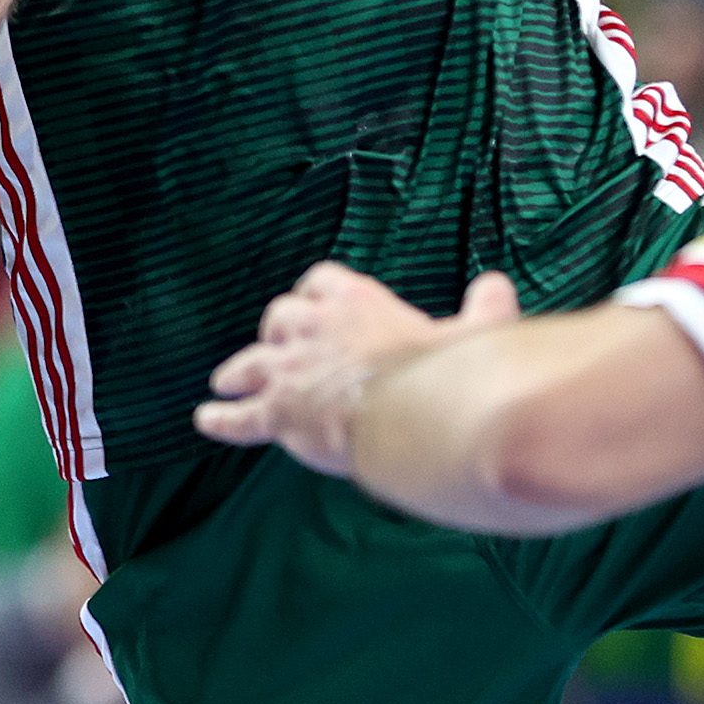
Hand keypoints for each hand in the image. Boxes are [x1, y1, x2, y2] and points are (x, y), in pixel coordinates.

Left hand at [197, 265, 518, 474]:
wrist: (418, 409)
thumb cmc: (448, 371)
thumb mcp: (475, 331)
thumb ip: (485, 307)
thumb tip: (497, 285)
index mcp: (358, 304)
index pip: (322, 282)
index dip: (315, 296)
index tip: (313, 303)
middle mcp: (316, 328)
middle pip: (280, 318)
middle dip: (276, 332)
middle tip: (275, 348)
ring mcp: (293, 370)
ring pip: (252, 362)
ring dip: (239, 370)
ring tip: (225, 380)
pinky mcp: (280, 412)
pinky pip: (241, 416)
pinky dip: (222, 418)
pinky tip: (206, 421)